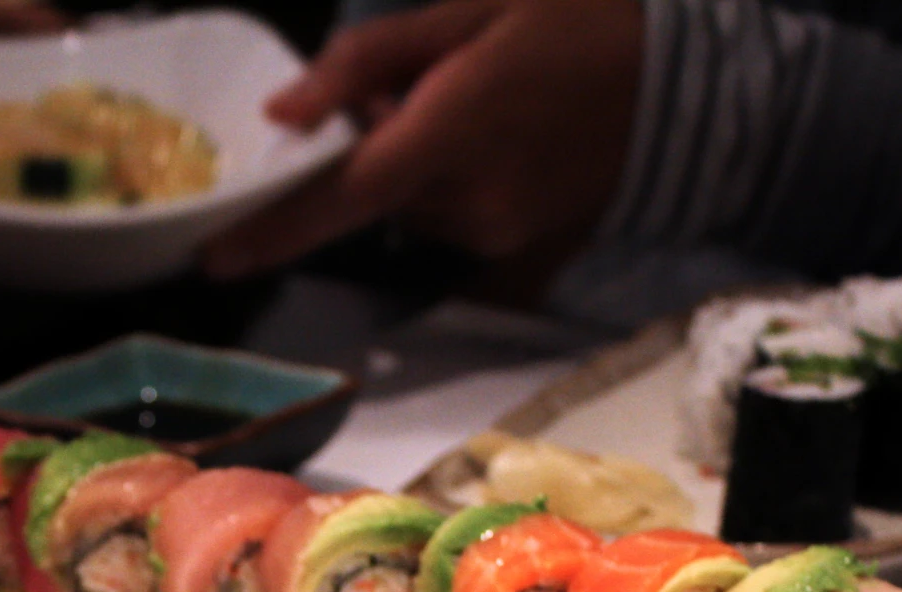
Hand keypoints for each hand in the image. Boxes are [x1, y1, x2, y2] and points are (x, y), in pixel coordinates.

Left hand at [205, 0, 643, 276]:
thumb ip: (366, 62)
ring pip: (412, 211)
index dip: (271, 230)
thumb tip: (283, 115)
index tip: (213, 257)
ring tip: (474, 107)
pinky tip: (498, 142)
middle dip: (372, 151)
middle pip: (374, 197)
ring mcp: (496, 233)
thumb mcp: (466, 12)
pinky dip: (451, 187)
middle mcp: (469, 201)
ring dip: (415, 168)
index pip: (339, 196)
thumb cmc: (574, 24)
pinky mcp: (520, 249)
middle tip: (420, 89)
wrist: (687, 83)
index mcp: (451, 132)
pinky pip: (451, 223)